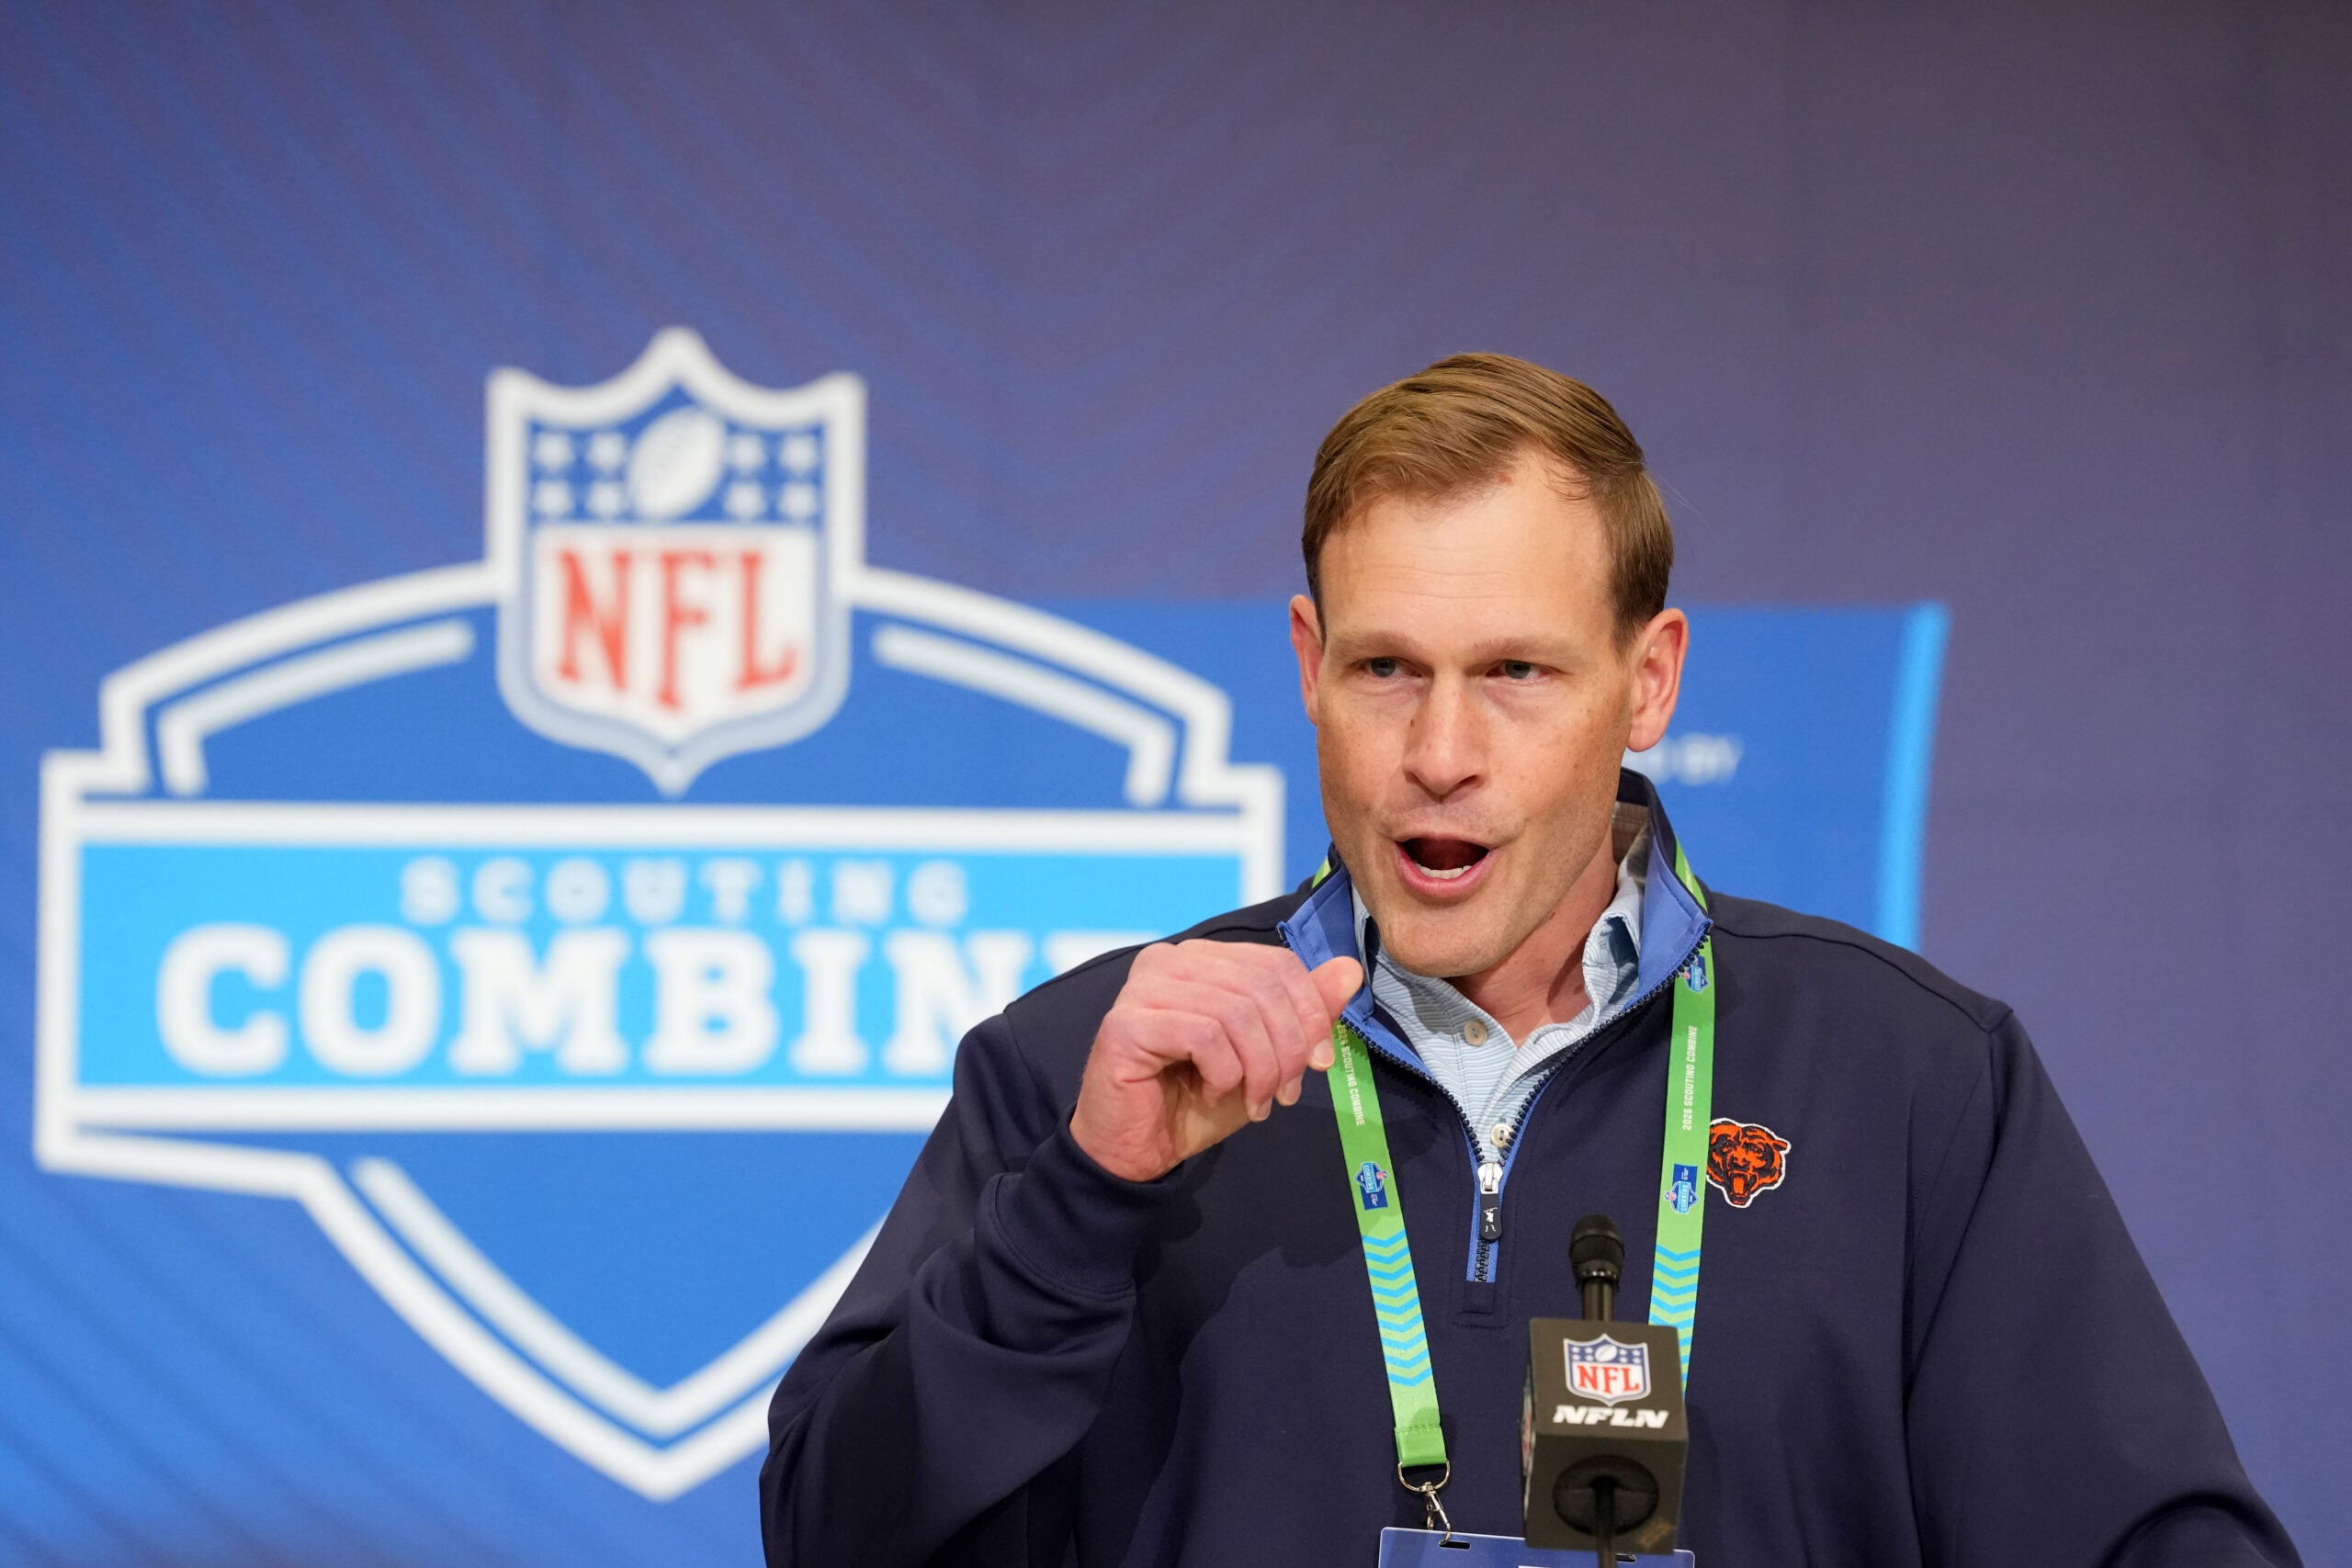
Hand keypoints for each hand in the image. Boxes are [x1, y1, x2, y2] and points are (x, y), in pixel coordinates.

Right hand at [1070, 941, 1364, 1182]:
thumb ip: (1304, 1013)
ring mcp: (1142, 988)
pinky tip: (1215, 1094)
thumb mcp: (1265, 1057)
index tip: (1317, 1063)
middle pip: (1261, 986)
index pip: (1276, 964)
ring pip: (1237, 1012)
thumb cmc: (1195, 1100)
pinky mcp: (1126, 1023)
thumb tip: (1349, 969)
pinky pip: (1205, 1036)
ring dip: (1258, 1069)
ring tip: (1253, 1101)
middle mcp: (1168, 961)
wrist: (1136, 1152)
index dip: (1310, 1013)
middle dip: (1287, 1048)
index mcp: (1201, 959)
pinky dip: (1225, 1074)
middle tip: (1283, 1093)